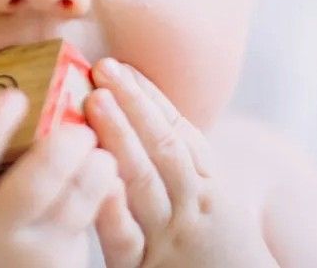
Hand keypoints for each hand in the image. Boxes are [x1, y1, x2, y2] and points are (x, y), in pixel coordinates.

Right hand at [0, 89, 120, 267]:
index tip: (14, 97)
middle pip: (32, 186)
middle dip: (61, 151)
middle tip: (79, 129)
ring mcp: (25, 257)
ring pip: (70, 209)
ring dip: (93, 175)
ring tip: (103, 154)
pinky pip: (84, 230)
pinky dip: (100, 201)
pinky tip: (110, 182)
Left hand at [86, 59, 278, 267]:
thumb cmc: (221, 256)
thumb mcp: (216, 208)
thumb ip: (186, 170)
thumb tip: (148, 124)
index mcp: (209, 187)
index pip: (180, 133)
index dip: (150, 97)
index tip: (124, 67)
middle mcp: (194, 206)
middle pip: (164, 146)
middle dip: (133, 103)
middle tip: (104, 67)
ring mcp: (170, 237)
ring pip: (145, 180)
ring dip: (120, 136)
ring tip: (95, 100)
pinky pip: (127, 238)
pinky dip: (114, 209)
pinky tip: (99, 180)